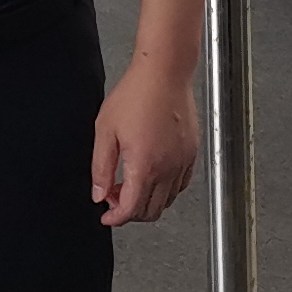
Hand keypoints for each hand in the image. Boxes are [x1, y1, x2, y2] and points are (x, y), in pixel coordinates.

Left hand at [92, 57, 199, 225]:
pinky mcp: (191, 153)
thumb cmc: (136, 93)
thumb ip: (101, 167)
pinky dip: (166, 190)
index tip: (107, 217)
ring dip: (147, 201)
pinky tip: (153, 175)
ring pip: (167, 201)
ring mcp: (183, 161)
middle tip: (114, 197)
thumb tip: (99, 194)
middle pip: (151, 211)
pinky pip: (181, 185)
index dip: (115, 219)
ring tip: (131, 182)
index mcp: (144, 165)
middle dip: (130, 212)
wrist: (164, 72)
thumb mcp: (105, 130)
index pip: (131, 209)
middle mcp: (167, 168)